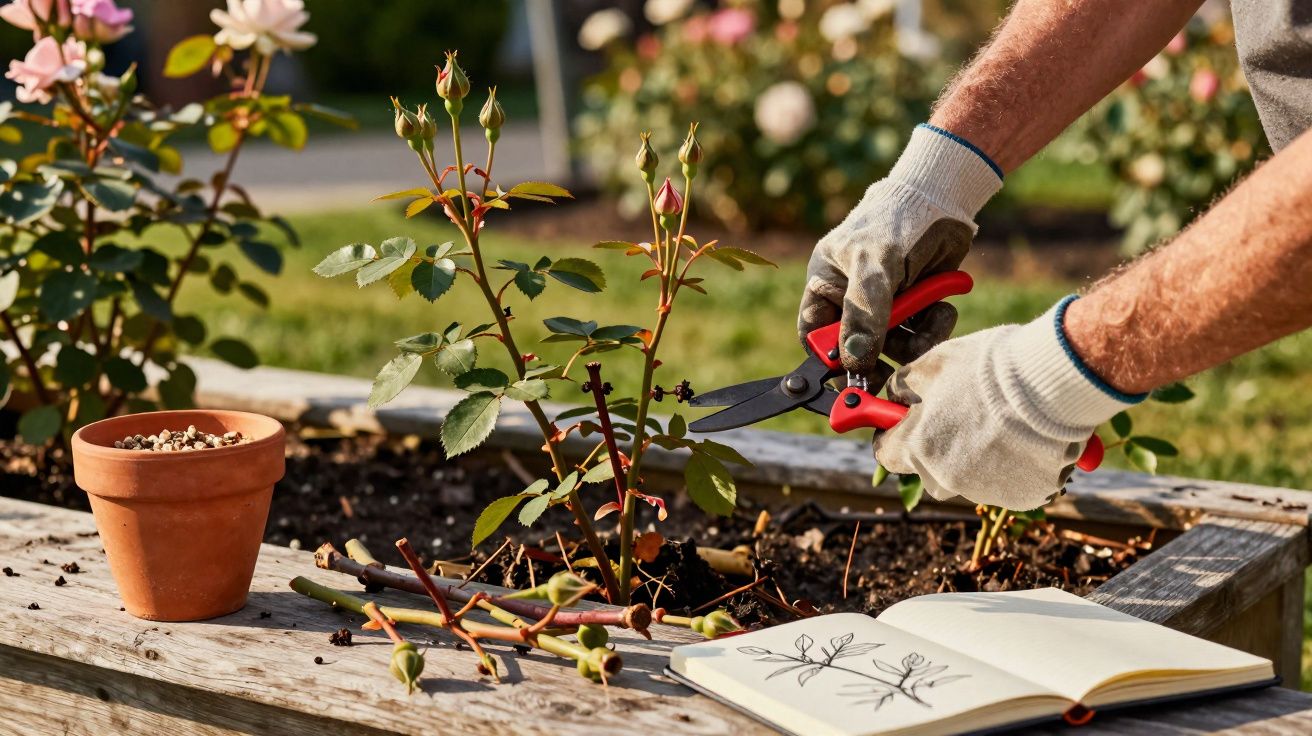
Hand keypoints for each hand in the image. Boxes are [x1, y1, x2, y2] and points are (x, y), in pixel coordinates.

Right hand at [798, 125, 1001, 383]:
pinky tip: (942, 309)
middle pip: (856, 349)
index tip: (850, 378)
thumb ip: (863, 314)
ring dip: (915, 344)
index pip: (815, 335)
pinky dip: (934, 329)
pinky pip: (920, 337)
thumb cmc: (897, 221)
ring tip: (933, 323)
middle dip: (879, 360)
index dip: (829, 359)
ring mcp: (884, 306)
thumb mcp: (875, 267)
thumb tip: (854, 361)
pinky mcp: (916, 308)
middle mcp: (851, 299)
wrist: (945, 200)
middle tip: (892, 378)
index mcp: (826, 286)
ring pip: (893, 348)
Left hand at [873, 297, 1144, 509]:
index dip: (891, 436)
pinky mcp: (1020, 497)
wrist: (1054, 384)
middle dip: (933, 449)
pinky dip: (1009, 467)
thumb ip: (904, 386)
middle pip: (926, 471)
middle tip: (958, 417)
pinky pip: (1005, 485)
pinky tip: (1024, 438)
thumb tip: (894, 397)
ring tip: (999, 422)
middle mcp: (945, 478)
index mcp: (918, 448)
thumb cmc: (989, 368)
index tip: (900, 424)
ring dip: (973, 458)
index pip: (886, 454)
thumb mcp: (933, 363)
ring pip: (966, 479)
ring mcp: (984, 491)